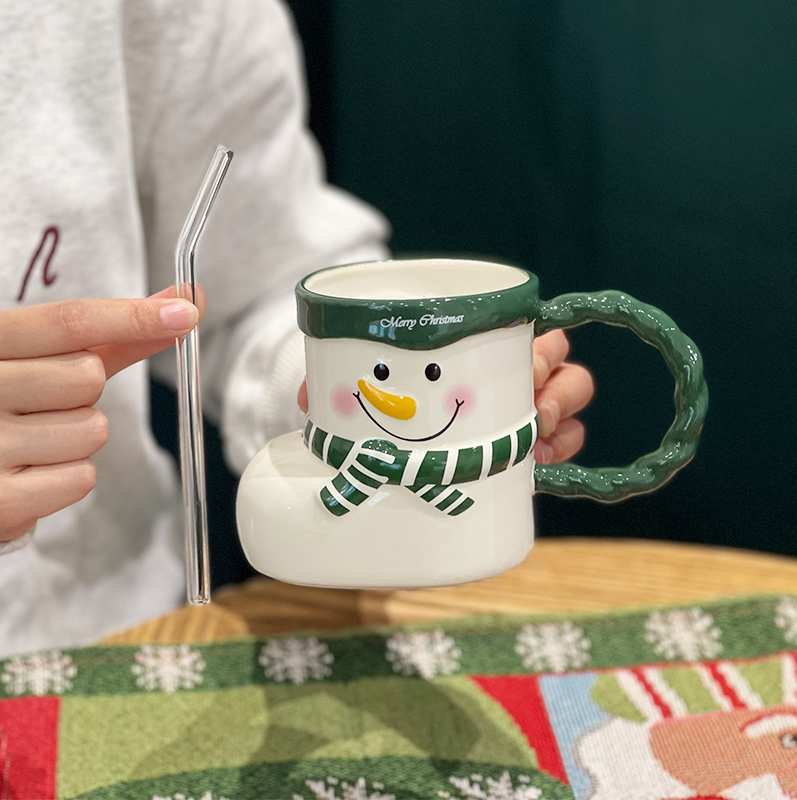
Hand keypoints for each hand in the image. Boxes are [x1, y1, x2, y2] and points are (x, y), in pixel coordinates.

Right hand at [0, 285, 205, 542]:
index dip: (132, 316)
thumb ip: (113, 335)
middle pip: (87, 376)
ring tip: (37, 439)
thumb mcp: (46, 360)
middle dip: (86, 391)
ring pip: (92, 430)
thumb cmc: (11, 404)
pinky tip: (34, 471)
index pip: (69, 321)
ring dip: (79, 437)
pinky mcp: (0, 500)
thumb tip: (182, 302)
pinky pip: (81, 478)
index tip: (183, 313)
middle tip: (47, 403)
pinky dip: (69, 477)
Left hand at [296, 329, 593, 463]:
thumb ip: (333, 382)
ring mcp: (521, 411)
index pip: (531, 331)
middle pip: (563, 365)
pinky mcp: (523, 447)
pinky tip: (542, 462)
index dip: (542, 348)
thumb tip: (313, 396)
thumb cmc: (378, 389)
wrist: (386, 436)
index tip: (528, 365)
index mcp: (478, 345)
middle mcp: (509, 373)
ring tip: (538, 444)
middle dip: (557, 388)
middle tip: (533, 413)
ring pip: (571, 401)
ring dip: (564, 419)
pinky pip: (567, 441)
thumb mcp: (355, 379)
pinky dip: (563, 449)